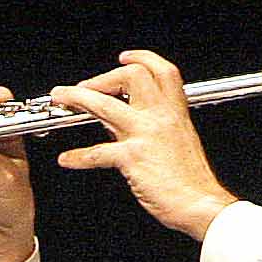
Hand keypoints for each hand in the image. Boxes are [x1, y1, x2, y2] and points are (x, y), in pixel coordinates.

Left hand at [52, 50, 235, 242]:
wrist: (200, 204)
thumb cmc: (192, 180)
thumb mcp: (180, 142)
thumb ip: (156, 128)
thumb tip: (125, 124)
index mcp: (175, 112)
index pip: (162, 71)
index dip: (142, 58)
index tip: (124, 58)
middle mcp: (160, 117)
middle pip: (130, 76)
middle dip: (102, 78)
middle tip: (85, 87)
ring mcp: (145, 135)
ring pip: (105, 104)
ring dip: (77, 97)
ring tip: (61, 97)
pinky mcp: (133, 157)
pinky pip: (97, 152)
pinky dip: (78, 156)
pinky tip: (67, 159)